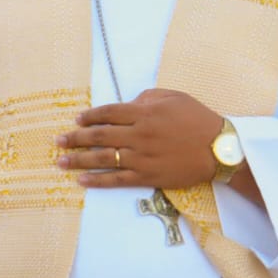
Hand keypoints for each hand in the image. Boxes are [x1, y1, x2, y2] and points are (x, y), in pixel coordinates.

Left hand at [56, 88, 224, 189]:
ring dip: (79, 160)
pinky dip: (98, 180)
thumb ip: (147, 97)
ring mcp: (142, 157)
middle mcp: (139, 134)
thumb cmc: (198, 119)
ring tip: (61, 162)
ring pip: (103, 158)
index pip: (108, 112)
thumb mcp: (174, 97)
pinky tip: (82, 180)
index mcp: (145, 112)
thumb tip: (128, 103)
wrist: (219, 149)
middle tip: (58, 141)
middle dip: (76, 138)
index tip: (77, 119)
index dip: (90, 115)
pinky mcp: (147, 176)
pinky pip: (117, 179)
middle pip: (99, 135)